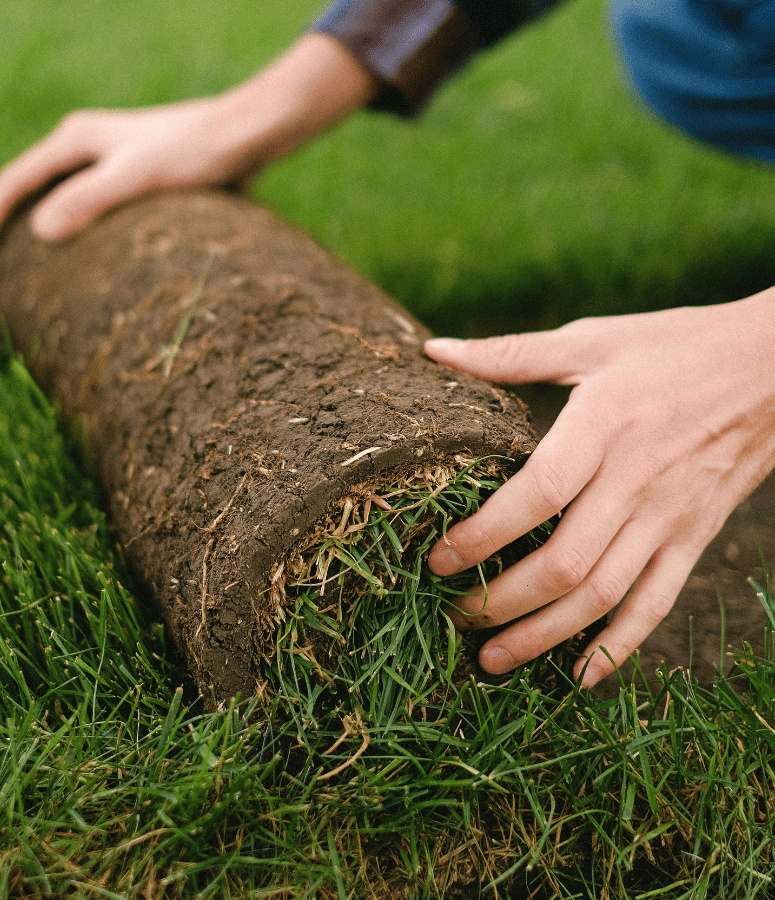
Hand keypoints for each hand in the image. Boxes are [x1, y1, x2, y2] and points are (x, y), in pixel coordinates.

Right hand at [0, 34, 375, 262]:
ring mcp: (113, 160)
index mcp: (76, 139)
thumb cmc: (196, 152)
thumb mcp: (138, 176)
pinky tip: (91, 262)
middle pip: (33, 187)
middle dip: (10, 227)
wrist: (247, 135)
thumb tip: (40, 232)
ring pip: (64, 198)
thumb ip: (90, 199)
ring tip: (34, 272)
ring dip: (45, 231)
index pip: (14, 181)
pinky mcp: (139, 177)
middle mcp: (89, 145)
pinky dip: (81, 233)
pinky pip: (95, 208)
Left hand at [425, 291, 774, 687]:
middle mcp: (637, 481)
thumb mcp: (592, 340)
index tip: (438, 559)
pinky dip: (618, 647)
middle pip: (564, 563)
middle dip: (500, 601)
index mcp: (604, 427)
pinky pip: (656, 604)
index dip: (484, 534)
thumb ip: (510, 354)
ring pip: (603, 596)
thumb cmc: (675, 347)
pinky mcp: (695, 538)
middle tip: (452, 614)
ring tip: (491, 660)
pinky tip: (578, 676)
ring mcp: (670, 518)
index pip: (536, 495)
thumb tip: (435, 350)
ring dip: (543, 636)